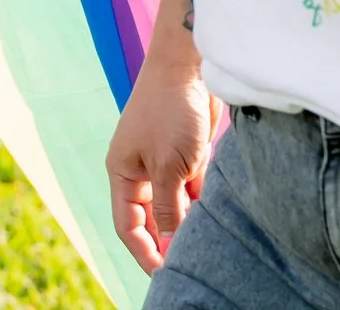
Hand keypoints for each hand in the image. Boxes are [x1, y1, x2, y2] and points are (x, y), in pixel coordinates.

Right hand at [106, 48, 215, 270]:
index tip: (164, 275)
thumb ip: (167, 207)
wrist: (188, 65)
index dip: (144, 252)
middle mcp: (139, 170)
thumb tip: (170, 242)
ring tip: (207, 246)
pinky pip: (192, 189)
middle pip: (151, 219)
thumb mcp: (168, 167)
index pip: (128, 226)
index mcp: (122, 173)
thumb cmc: (170, 111)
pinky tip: (217, 218)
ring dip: (188, 223)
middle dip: (167, 242)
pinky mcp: (186, 154)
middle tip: (190, 266)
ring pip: (175, 205)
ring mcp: (163, 162)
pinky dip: (202, 203)